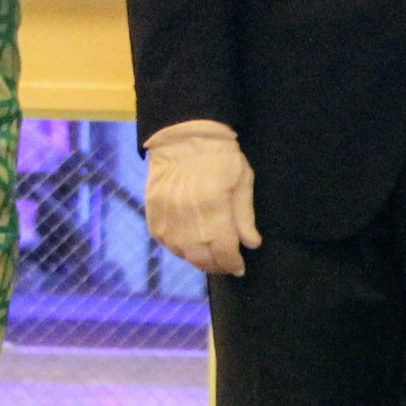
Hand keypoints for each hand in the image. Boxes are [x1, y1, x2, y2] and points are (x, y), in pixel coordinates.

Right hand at [144, 121, 260, 277]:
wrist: (182, 137)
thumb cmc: (219, 156)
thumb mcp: (242, 181)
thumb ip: (245, 216)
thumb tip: (251, 244)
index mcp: (214, 211)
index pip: (224, 252)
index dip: (233, 264)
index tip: (239, 267)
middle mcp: (187, 220)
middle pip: (202, 259)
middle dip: (217, 266)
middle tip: (226, 265)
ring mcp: (167, 219)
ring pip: (183, 254)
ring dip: (198, 260)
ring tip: (209, 256)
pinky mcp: (153, 215)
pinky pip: (166, 243)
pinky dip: (179, 249)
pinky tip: (189, 244)